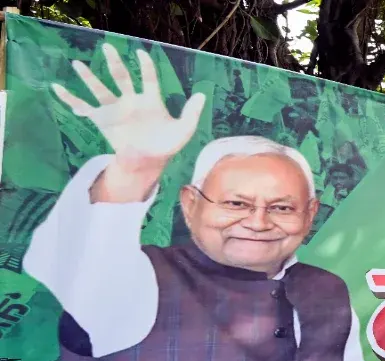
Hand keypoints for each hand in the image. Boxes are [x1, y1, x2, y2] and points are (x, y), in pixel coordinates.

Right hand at [52, 44, 205, 202]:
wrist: (147, 163)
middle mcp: (131, 101)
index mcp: (151, 100)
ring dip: (88, 77)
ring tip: (76, 64)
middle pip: (122, 77)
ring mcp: (116, 110)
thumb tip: (202, 94)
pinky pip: (83, 107)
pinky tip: (57, 88)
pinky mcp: (103, 120)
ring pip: (100, 89)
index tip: (142, 53)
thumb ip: (192, 113)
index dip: (146, 66)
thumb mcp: (183, 131)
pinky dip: (70, 99)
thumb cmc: (166, 145)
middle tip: (108, 47)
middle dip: (115, 63)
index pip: (149, 78)